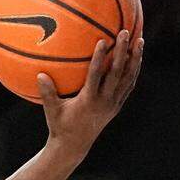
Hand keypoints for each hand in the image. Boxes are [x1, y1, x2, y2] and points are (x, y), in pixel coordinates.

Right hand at [38, 31, 143, 155]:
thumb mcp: (52, 110)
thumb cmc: (60, 126)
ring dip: (135, 59)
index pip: (96, 76)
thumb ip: (47, 93)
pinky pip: (129, 85)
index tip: (103, 40)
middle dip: (123, 51)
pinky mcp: (117, 106)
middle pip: (117, 73)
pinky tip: (136, 58)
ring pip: (128, 78)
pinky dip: (133, 71)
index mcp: (88, 101)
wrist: (74, 146)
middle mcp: (104, 102)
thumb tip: (40, 75)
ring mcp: (113, 104)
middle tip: (126, 32)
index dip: (100, 58)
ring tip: (140, 40)